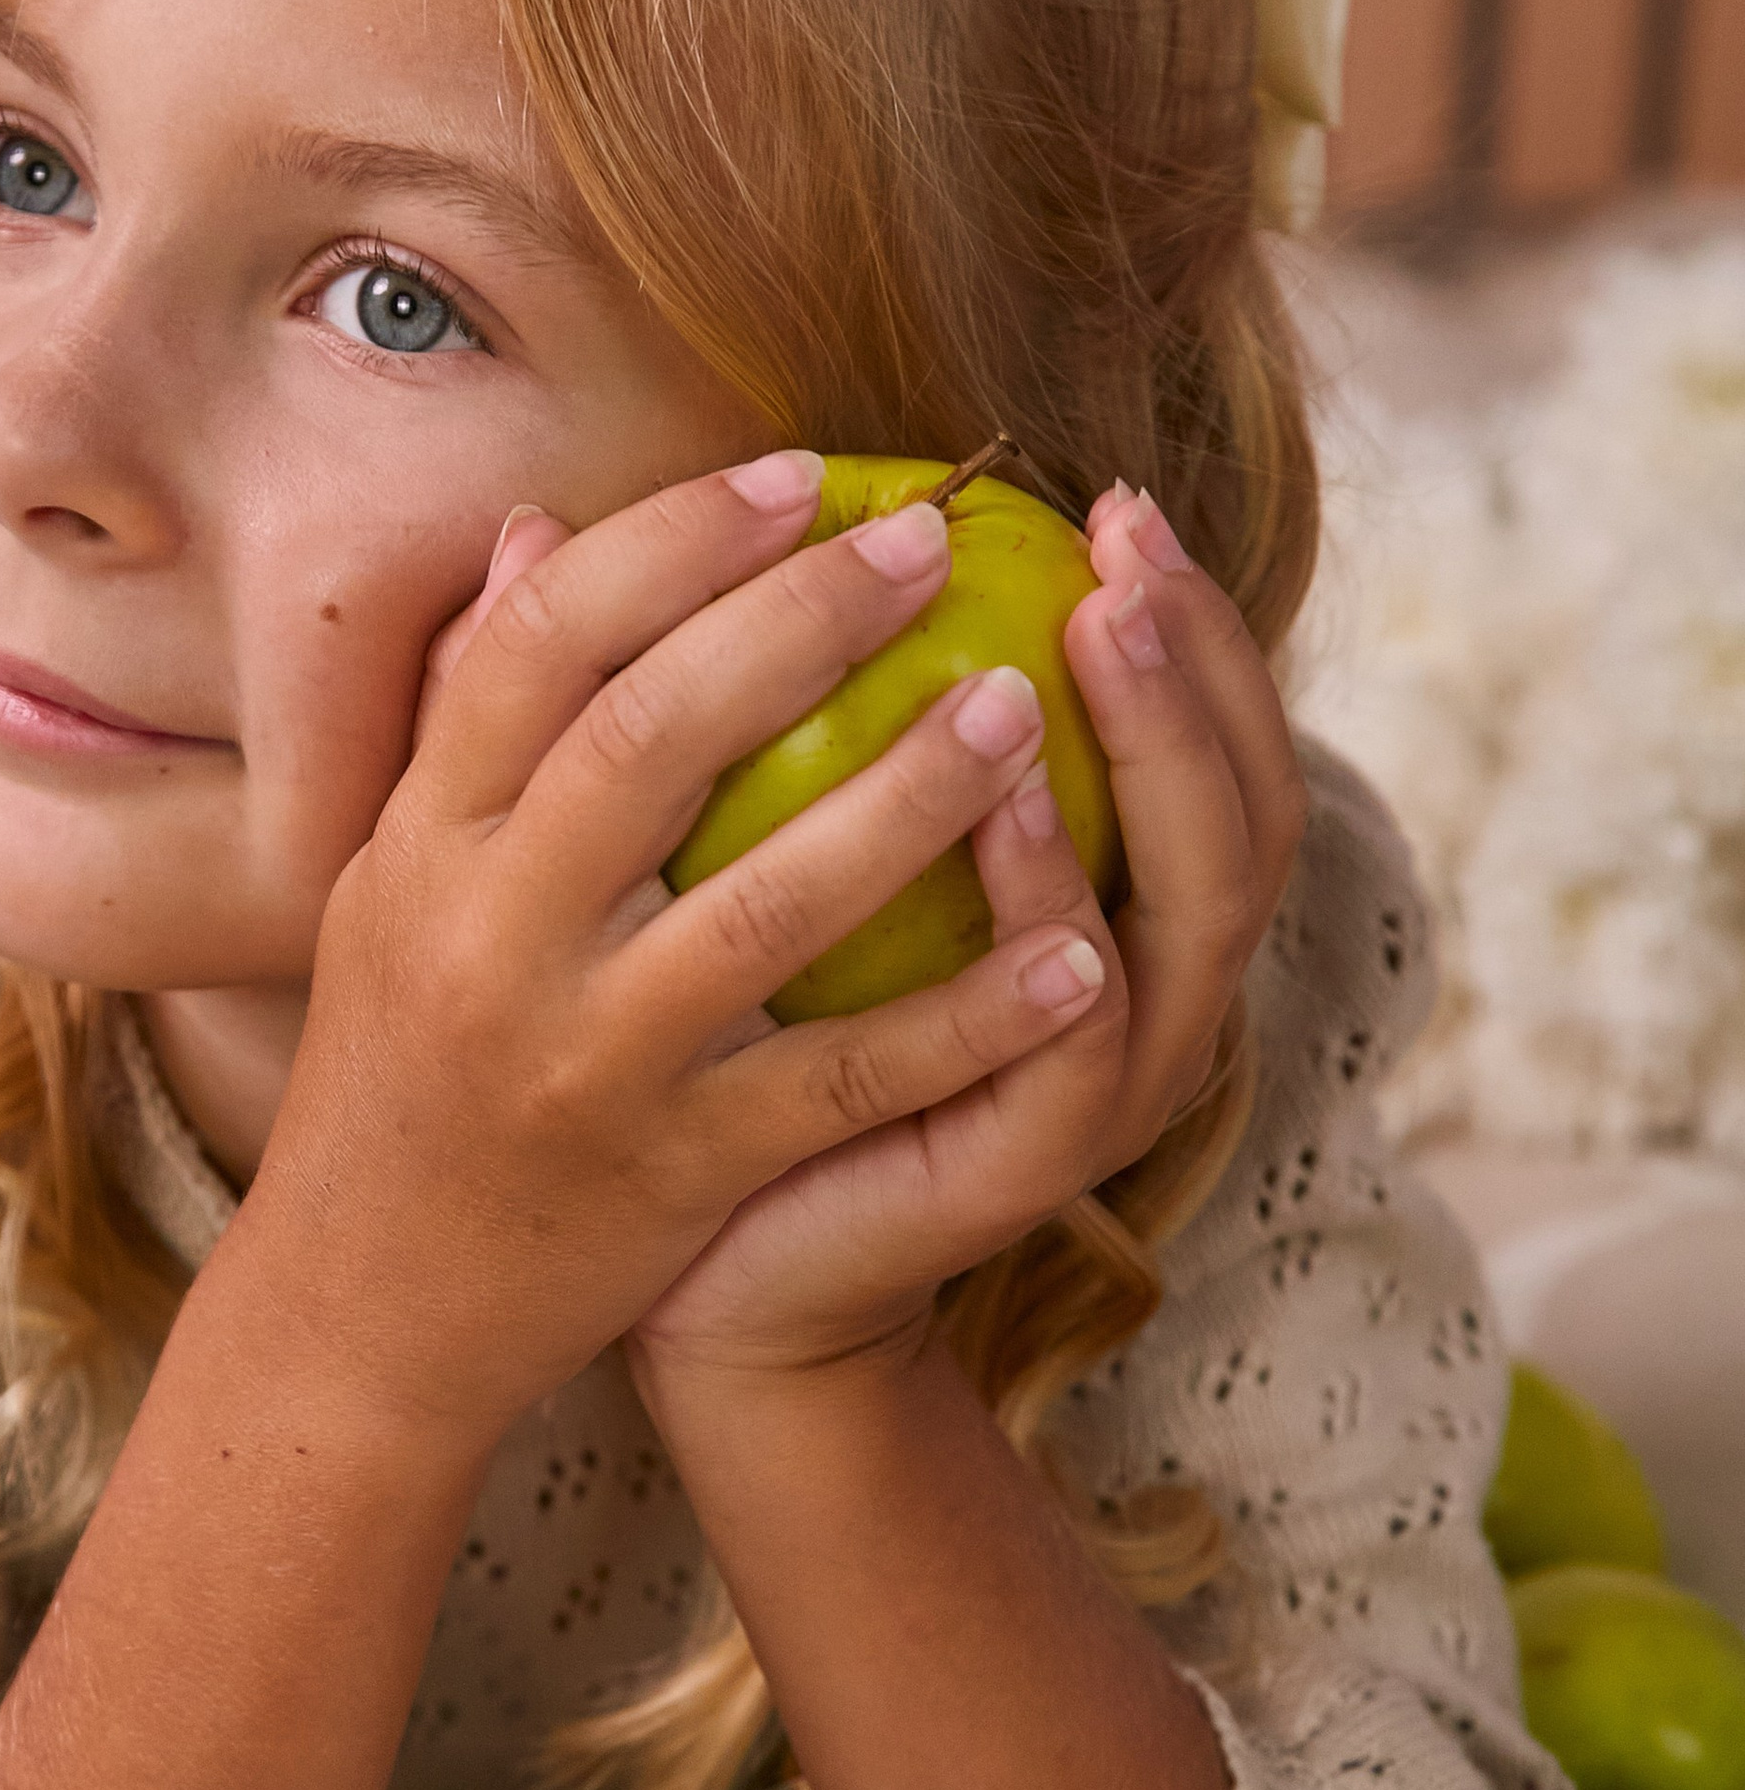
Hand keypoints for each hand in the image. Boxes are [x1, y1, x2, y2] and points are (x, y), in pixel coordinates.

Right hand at [242, 453, 1124, 1452]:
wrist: (364, 1307)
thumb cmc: (401, 1066)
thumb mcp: (397, 883)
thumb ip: (466, 714)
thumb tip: (541, 527)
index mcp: (423, 848)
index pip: (534, 652)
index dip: (667, 545)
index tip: (795, 476)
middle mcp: (492, 940)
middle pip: (647, 742)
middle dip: (797, 627)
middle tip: (930, 543)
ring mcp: (588, 1061)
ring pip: (765, 908)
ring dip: (907, 800)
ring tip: (1020, 708)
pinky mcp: (676, 1172)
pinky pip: (843, 1083)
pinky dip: (966, 1020)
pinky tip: (1076, 955)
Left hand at [629, 481, 1306, 1394]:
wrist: (709, 1291)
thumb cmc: (715, 1058)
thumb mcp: (728, 872)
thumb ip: (712, 719)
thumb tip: (546, 531)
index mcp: (1098, 908)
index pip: (1202, 740)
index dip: (1182, 621)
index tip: (1099, 498)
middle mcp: (1135, 992)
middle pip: (1242, 804)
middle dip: (1200, 661)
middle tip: (1127, 542)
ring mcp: (1101, 1087)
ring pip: (1194, 905)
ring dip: (1157, 758)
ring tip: (1092, 633)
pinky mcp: (1032, 1164)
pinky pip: (1075, 1028)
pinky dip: (1054, 904)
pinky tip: (1009, 803)